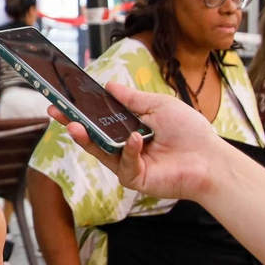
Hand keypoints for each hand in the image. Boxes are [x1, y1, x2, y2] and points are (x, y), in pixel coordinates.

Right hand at [55, 85, 232, 202]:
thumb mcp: (158, 105)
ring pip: (100, 152)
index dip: (84, 109)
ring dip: (86, 139)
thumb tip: (109, 85)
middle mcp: (126, 146)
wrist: (210, 158)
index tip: (66, 98)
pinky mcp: (135, 179)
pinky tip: (136, 139)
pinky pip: (123, 164)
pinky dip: (128, 150)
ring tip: (74, 125)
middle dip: (73, 123)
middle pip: (93, 136)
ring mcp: (128, 164)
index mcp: (131, 127)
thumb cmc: (190, 132)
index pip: (101, 118)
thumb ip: (132, 99)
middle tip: (55, 111)